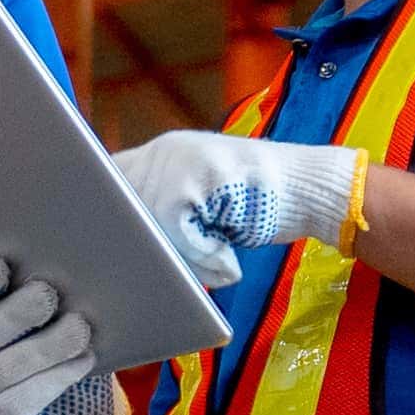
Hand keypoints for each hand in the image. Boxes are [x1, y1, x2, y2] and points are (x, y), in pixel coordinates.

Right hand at [0, 251, 123, 414]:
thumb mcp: (44, 323)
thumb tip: (66, 268)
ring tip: (80, 329)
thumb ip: (41, 300)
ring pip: (4, 368)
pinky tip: (83, 362)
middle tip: (48, 294)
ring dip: (45, 346)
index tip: (2, 266)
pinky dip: (55, 380)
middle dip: (15, 312)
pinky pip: (19, 404)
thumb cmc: (54, 353)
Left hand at [110, 126, 359, 288]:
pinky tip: (229, 253)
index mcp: (159, 155)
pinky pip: (176, 230)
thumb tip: (118, 248)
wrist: (310, 189)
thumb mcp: (201, 206)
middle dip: (145, 245)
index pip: (107, 181)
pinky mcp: (197, 175)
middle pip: (120, 210)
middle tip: (191, 264)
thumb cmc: (256, 207)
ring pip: (148, 223)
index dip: (104, 212)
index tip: (106, 243)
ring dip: (183, 254)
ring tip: (219, 256)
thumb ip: (160, 215)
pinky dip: (204, 253)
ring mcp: (178, 159)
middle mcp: (163, 150)